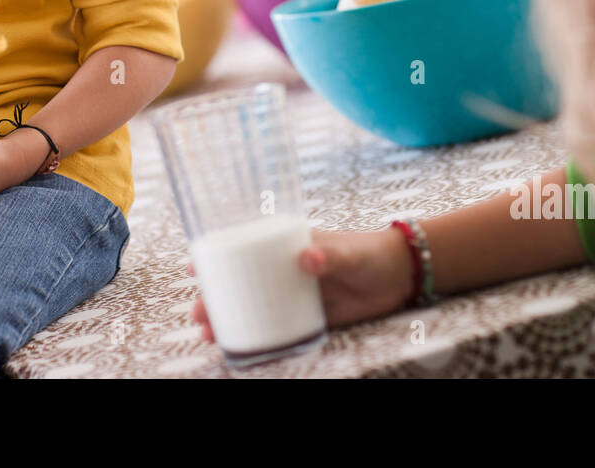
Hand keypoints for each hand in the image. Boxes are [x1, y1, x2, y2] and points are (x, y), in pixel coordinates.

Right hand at [189, 227, 415, 341]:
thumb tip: (307, 257)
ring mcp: (294, 295)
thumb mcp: (347, 252)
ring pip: (253, 307)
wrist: (399, 276)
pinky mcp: (308, 318)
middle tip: (198, 314)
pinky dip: (258, 338)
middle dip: (214, 297)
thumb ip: (330, 255)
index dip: (217, 255)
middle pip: (240, 282)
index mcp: (287, 246)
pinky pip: (277, 328)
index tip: (195, 266)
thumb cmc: (368, 252)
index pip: (245, 246)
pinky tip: (242, 349)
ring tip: (210, 335)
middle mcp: (284, 270)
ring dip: (229, 319)